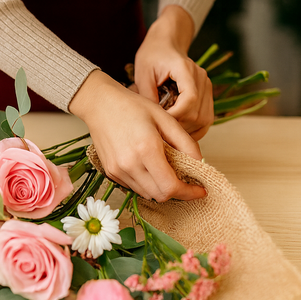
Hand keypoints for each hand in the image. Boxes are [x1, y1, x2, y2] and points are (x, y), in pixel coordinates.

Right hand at [69, 70, 206, 201]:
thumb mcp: (165, 119)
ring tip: (167, 172)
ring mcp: (118, 170)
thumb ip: (186, 143)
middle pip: (160, 195)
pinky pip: (134, 187)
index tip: (200, 190)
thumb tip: (200, 164)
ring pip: (147, 194)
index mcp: (146, 149)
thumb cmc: (133, 107)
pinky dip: (147, 184)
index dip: (189, 193)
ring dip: (162, 189)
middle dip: (178, 192)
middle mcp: (130, 164)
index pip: (171, 187)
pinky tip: (150, 168)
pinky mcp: (110, 172)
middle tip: (187, 181)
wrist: (100, 103)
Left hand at [134, 5, 213, 139]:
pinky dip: (194, 129)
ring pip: (204, 120)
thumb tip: (151, 120)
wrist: (166, 43)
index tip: (160, 122)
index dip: (176, 116)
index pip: (190, 99)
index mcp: (186, 69)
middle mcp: (202, 78)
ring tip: (169, 130)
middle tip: (160, 128)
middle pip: (198, 114)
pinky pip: (206, 119)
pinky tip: (179, 130)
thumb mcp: (143, 72)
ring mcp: (207, 87)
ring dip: (187, 130)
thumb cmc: (153, 55)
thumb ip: (146, 94)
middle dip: (179, 126)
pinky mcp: (207, 95)